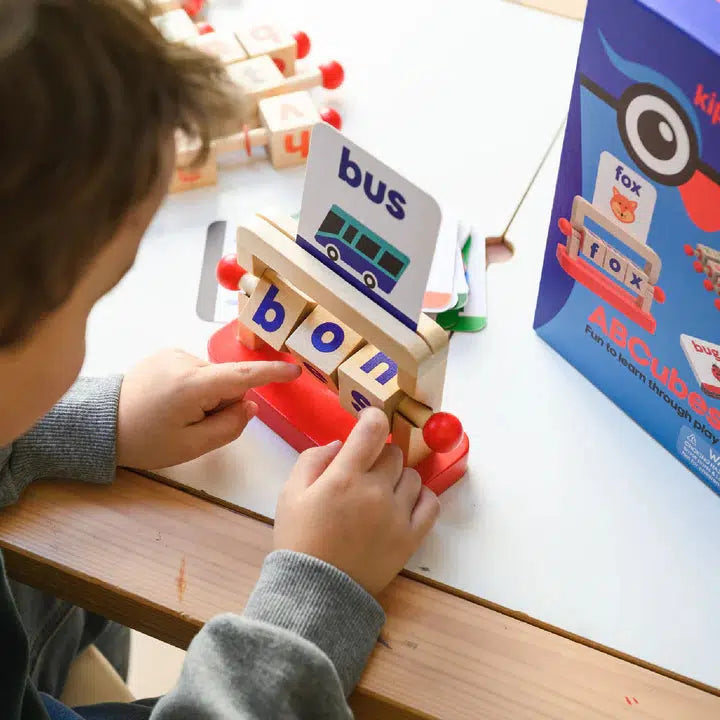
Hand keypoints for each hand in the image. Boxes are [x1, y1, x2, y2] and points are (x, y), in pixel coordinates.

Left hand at [117, 349, 299, 468]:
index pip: (244, 375)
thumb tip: (250, 405)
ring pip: (212, 376)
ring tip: (176, 414)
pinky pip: (196, 371)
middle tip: (196, 425)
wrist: (100, 425)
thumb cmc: (145, 441)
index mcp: (193, 385)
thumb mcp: (192, 445)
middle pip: (228, 380)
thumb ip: (230, 426)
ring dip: (207, 395)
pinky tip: (169, 402)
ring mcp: (173, 354)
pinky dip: (194, 387)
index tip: (296, 370)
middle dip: (223, 401)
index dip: (272, 374)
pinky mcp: (164, 354)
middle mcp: (185, 361)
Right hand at [274, 407, 439, 595]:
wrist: (316, 592)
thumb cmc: (300, 539)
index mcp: (344, 476)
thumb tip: (342, 444)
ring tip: (381, 494)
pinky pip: (431, 504)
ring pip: (413, 476)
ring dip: (398, 478)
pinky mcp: (411, 538)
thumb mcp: (290, 493)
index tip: (369, 421)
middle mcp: (375, 491)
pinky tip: (404, 503)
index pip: (373, 429)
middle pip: (394, 453)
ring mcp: (397, 515)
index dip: (373, 417)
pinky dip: (421, 498)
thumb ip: (313, 459)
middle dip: (380, 455)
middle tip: (365, 472)